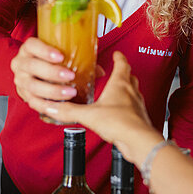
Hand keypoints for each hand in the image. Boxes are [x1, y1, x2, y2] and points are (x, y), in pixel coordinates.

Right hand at [11, 37, 77, 110]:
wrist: (32, 75)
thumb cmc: (49, 62)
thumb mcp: (59, 56)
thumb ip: (78, 60)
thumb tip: (100, 71)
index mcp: (28, 49)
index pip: (32, 45)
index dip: (44, 50)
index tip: (61, 56)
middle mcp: (20, 63)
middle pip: (32, 66)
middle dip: (52, 72)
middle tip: (70, 76)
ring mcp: (20, 80)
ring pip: (32, 86)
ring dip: (52, 90)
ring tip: (70, 93)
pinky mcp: (24, 95)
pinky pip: (33, 102)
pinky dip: (47, 105)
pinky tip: (60, 105)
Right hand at [37, 51, 161, 163]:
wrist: (137, 140)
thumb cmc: (120, 122)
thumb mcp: (89, 115)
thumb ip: (70, 111)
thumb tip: (54, 107)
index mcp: (120, 84)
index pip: (122, 64)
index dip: (119, 57)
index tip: (117, 53)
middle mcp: (131, 92)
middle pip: (130, 77)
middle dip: (123, 72)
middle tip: (117, 70)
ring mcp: (137, 105)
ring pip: (133, 92)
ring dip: (126, 90)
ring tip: (116, 92)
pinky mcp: (138, 118)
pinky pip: (133, 108)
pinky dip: (127, 106)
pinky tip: (118, 113)